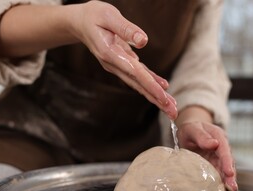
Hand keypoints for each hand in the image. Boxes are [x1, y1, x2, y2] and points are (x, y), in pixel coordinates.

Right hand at [69, 1, 176, 118]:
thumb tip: (144, 41)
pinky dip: (151, 83)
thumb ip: (126, 28)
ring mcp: (118, 67)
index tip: (163, 97)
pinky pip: (139, 76)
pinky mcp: (123, 64)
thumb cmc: (93, 16)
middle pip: (139, 85)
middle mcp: (114, 65)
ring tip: (171, 108)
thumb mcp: (108, 16)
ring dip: (156, 96)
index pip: (134, 73)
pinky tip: (163, 89)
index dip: (150, 85)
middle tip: (172, 112)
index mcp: (110, 54)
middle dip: (157, 99)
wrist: (80, 23)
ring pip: (140, 84)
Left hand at [177, 121, 237, 190]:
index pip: (225, 150)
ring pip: (225, 172)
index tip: (229, 172)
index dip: (227, 162)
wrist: (188, 132)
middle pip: (228, 163)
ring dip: (228, 183)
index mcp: (219, 137)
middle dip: (231, 177)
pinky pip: (218, 176)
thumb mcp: (193, 129)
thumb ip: (202, 136)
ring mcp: (218, 159)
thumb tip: (214, 144)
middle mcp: (221, 149)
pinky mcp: (214, 167)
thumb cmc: (191, 129)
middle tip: (232, 188)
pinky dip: (221, 185)